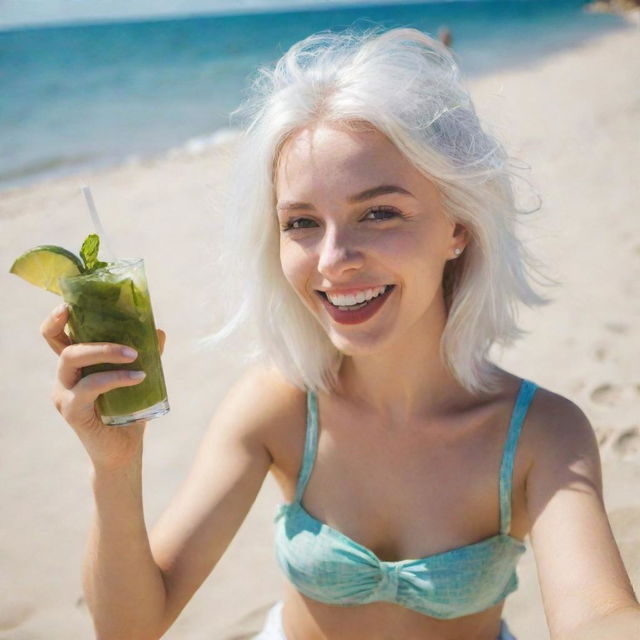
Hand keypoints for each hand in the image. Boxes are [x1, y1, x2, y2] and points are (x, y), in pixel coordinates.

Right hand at [41, 303, 166, 470]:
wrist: (124, 449)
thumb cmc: (128, 411)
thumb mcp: (137, 377)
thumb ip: (145, 354)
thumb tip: (158, 330)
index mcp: (76, 365)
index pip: (56, 335)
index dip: (58, 318)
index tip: (69, 304)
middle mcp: (65, 377)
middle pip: (63, 343)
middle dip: (94, 333)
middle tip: (129, 342)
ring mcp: (65, 393)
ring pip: (72, 358)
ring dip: (106, 351)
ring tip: (136, 355)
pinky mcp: (72, 410)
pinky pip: (90, 386)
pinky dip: (115, 377)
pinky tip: (138, 377)